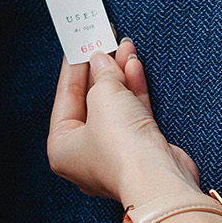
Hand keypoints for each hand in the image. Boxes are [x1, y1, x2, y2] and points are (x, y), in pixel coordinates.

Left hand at [48, 38, 203, 206]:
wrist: (159, 179)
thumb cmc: (121, 150)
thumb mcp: (103, 98)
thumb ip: (102, 75)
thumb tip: (102, 61)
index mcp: (62, 148)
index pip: (64, 99)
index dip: (72, 69)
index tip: (78, 46)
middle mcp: (86, 153)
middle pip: (90, 102)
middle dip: (99, 70)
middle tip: (103, 43)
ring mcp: (114, 153)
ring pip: (114, 106)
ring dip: (119, 76)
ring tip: (124, 48)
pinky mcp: (140, 150)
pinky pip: (133, 113)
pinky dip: (134, 90)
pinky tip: (134, 66)